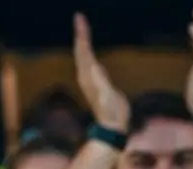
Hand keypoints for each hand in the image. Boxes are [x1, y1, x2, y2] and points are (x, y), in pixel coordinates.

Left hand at [72, 14, 128, 130]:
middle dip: (80, 33)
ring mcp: (89, 78)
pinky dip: (88, 50)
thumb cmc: (112, 113)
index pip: (84, 51)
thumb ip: (102, 83)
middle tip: (80, 18)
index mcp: (89, 75)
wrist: (111, 127)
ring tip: (82, 27)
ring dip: (82, 40)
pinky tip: (89, 48)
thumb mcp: (109, 97)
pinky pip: (89, 60)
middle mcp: (86, 74)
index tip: (80, 20)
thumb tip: (95, 67)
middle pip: (81, 50)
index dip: (82, 35)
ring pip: (83, 54)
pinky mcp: (95, 81)